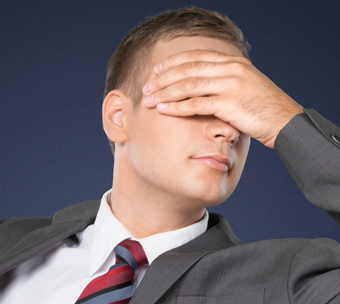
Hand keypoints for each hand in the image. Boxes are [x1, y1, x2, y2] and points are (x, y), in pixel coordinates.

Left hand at [141, 49, 303, 148]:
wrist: (284, 121)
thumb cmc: (262, 109)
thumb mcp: (244, 87)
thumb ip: (224, 81)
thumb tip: (201, 85)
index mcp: (233, 62)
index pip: (196, 56)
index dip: (173, 62)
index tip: (156, 70)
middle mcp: (231, 69)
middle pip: (187, 69)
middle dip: (163, 79)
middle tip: (146, 88)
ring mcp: (230, 85)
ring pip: (188, 85)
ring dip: (165, 93)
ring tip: (149, 101)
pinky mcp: (229, 103)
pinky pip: (196, 104)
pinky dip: (176, 107)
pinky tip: (163, 110)